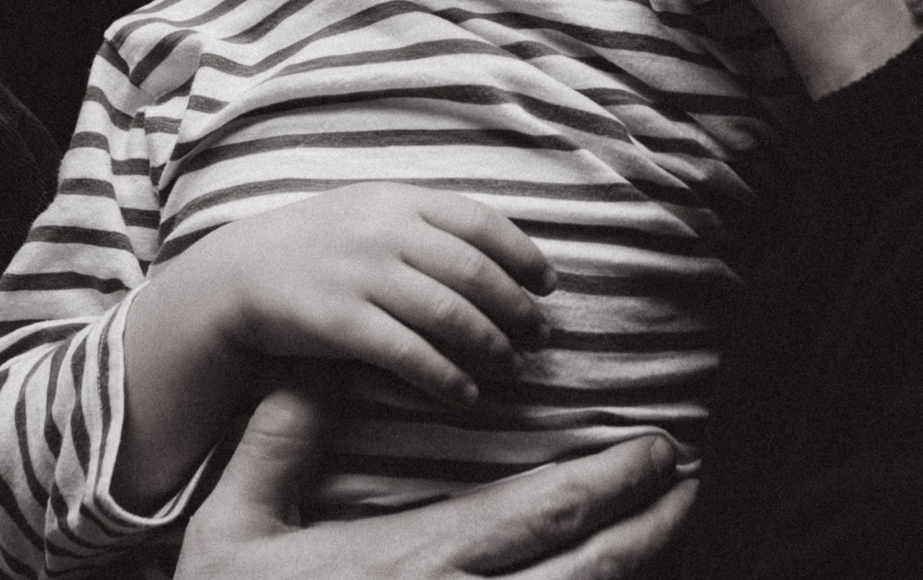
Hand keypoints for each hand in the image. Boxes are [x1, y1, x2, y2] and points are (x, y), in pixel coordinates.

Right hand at [169, 184, 555, 405]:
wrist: (236, 274)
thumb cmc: (316, 246)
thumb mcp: (368, 211)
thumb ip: (424, 222)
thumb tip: (498, 254)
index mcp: (398, 199)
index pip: (481, 222)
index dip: (523, 255)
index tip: (548, 285)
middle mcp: (384, 231)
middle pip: (474, 273)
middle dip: (517, 309)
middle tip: (540, 337)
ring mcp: (362, 275)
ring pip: (449, 315)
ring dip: (491, 346)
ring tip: (512, 368)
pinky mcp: (341, 322)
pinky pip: (409, 353)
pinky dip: (446, 377)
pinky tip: (466, 394)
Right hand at [177, 379, 695, 579]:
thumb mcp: (233, 528)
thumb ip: (279, 442)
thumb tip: (321, 362)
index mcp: (414, 562)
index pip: (539, 511)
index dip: (611, 480)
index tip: (656, 446)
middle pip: (588, 566)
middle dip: (649, 520)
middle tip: (689, 478)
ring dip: (637, 565)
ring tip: (673, 525)